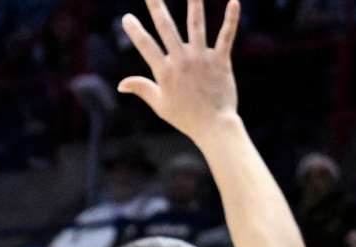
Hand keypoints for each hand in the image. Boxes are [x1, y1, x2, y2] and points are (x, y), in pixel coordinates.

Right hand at [118, 0, 241, 143]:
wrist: (213, 125)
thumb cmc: (185, 117)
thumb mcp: (159, 104)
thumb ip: (141, 88)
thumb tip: (121, 84)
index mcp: (164, 71)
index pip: (145, 46)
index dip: (135, 31)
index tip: (126, 17)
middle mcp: (181, 60)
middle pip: (166, 28)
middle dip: (157, 8)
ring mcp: (201, 58)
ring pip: (196, 25)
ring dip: (194, 4)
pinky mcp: (221, 60)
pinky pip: (226, 35)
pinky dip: (230, 19)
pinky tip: (234, 2)